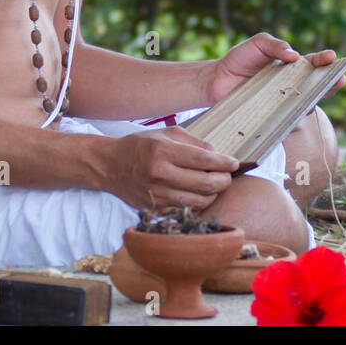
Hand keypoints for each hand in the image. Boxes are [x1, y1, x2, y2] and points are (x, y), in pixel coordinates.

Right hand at [105, 128, 237, 211]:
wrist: (111, 165)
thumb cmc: (142, 146)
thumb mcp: (168, 134)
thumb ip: (195, 144)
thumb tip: (219, 156)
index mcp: (163, 151)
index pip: (204, 160)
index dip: (224, 163)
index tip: (234, 163)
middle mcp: (160, 174)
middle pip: (206, 184)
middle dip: (224, 180)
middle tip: (227, 176)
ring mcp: (157, 195)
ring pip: (199, 201)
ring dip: (213, 194)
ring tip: (214, 184)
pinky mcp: (155, 208)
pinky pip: (186, 210)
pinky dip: (198, 203)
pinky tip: (198, 193)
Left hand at [202, 31, 345, 105]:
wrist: (217, 80)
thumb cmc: (240, 59)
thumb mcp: (258, 44)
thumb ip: (275, 45)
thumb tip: (294, 55)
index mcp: (292, 66)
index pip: (314, 64)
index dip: (325, 61)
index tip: (332, 58)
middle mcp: (292, 84)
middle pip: (318, 86)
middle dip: (330, 83)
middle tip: (339, 79)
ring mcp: (283, 101)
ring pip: (305, 104)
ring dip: (313, 101)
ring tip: (317, 97)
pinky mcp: (272, 116)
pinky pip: (286, 119)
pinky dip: (292, 118)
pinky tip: (296, 114)